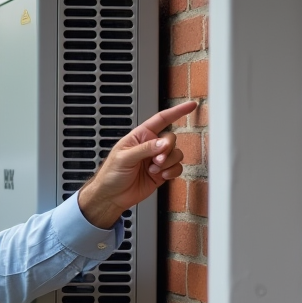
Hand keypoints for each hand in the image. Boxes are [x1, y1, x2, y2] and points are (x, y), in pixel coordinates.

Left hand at [78, 101, 197, 228]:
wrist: (112, 196)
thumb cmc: (111, 174)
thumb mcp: (124, 158)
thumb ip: (145, 149)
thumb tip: (164, 143)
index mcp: (140, 136)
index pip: (161, 119)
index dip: (176, 112)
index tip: (191, 106)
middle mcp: (150, 146)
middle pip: (171, 139)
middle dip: (167, 150)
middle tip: (155, 160)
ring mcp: (157, 160)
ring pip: (176, 154)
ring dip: (168, 162)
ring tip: (153, 170)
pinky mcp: (162, 172)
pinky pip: (177, 167)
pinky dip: (172, 171)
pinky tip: (161, 176)